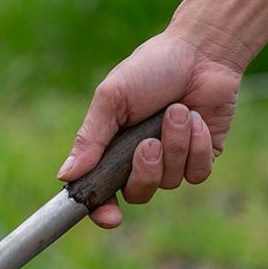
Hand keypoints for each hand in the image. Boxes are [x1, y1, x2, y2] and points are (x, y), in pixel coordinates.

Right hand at [56, 30, 241, 228]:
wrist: (201, 51)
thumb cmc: (151, 68)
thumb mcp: (112, 98)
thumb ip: (90, 139)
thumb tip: (65, 176)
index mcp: (111, 150)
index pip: (101, 193)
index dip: (103, 211)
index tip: (111, 217)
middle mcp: (140, 161)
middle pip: (138, 194)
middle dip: (145, 169)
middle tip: (148, 141)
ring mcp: (172, 162)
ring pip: (170, 182)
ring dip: (174, 145)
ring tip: (178, 111)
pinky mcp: (202, 158)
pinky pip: (197, 173)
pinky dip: (198, 146)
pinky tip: (197, 119)